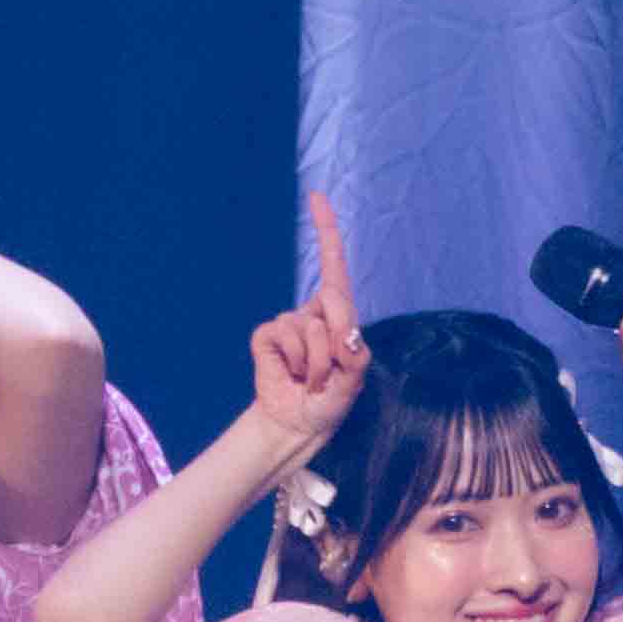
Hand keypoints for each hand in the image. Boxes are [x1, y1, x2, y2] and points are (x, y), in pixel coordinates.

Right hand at [241, 191, 370, 460]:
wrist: (299, 424)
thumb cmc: (331, 400)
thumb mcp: (355, 378)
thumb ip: (356, 351)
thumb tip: (342, 331)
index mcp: (338, 315)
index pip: (333, 265)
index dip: (326, 230)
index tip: (316, 197)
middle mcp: (312, 312)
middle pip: (334, 302)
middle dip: (339, 340)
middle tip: (333, 373)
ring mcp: (287, 323)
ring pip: (310, 329)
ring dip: (318, 363)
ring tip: (312, 380)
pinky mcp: (266, 336)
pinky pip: (284, 338)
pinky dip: (296, 362)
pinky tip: (292, 375)